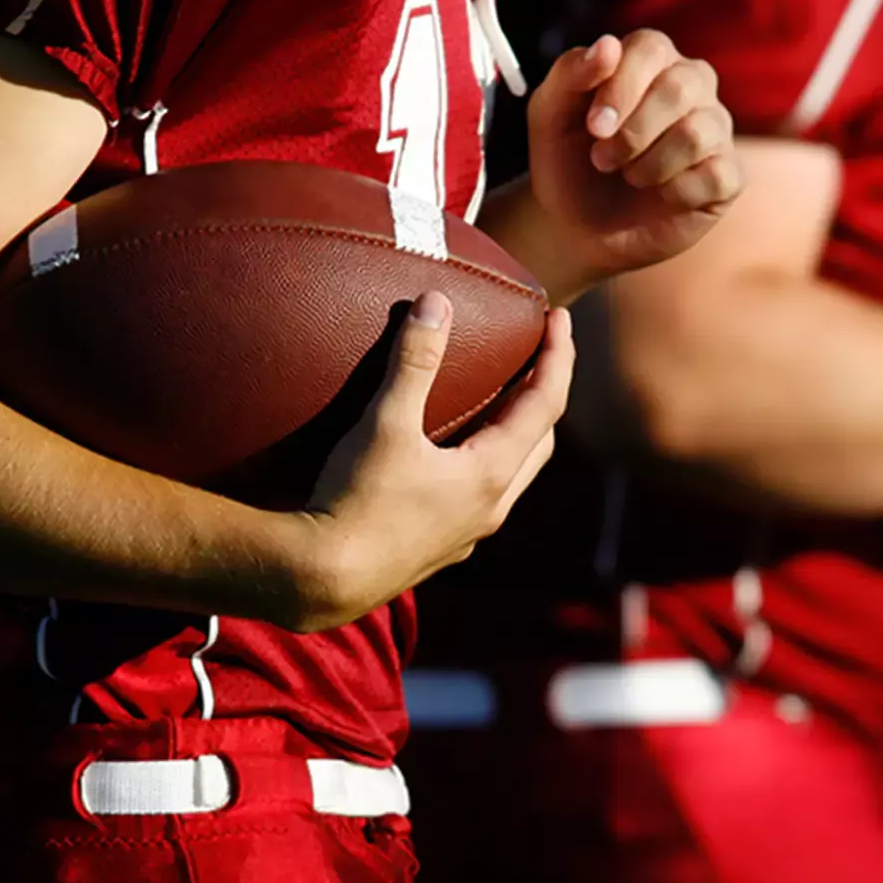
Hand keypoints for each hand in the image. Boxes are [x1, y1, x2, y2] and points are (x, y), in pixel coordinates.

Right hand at [289, 292, 574, 629]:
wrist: (323, 580)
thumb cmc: (356, 500)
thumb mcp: (385, 423)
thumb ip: (413, 361)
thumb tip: (436, 302)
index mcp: (491, 473)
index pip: (546, 404)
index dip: (558, 356)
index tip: (559, 318)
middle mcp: (492, 507)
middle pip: (539, 442)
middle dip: (545, 395)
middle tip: (536, 357)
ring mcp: (468, 533)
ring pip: (512, 476)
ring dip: (516, 434)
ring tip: (500, 400)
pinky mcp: (441, 549)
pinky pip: (480, 497)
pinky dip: (484, 464)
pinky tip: (451, 456)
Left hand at [525, 30, 742, 280]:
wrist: (580, 228)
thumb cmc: (568, 162)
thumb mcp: (550, 116)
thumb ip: (569, 73)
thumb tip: (608, 45)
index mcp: (650, 60)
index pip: (650, 48)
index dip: (621, 87)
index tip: (593, 127)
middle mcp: (692, 84)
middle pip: (680, 87)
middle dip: (632, 132)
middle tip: (602, 160)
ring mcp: (715, 128)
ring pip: (697, 134)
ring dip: (648, 166)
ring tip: (628, 177)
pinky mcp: (728, 175)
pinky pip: (716, 175)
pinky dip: (676, 193)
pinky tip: (659, 197)